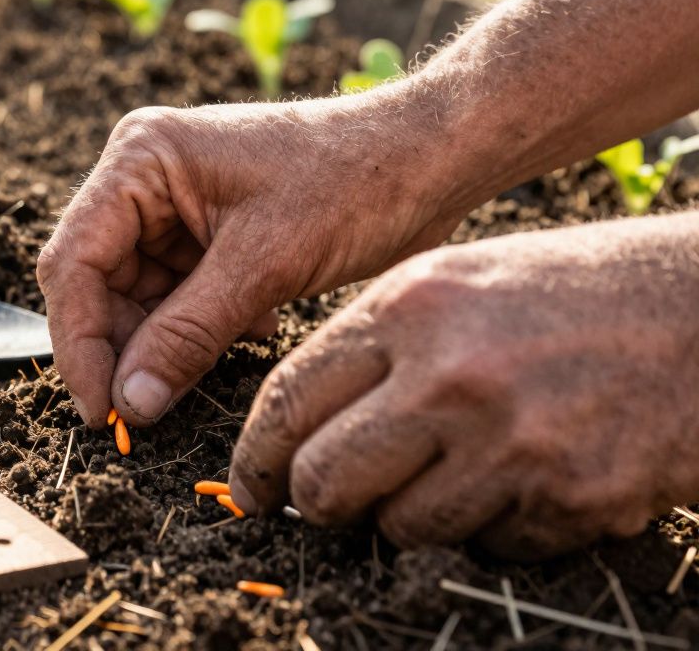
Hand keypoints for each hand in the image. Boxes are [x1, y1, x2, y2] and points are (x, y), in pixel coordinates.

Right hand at [37, 87, 478, 428]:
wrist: (433, 159)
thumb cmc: (355, 183)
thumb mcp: (265, 265)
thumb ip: (187, 335)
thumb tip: (129, 403)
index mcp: (142, 159)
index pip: (76, 261)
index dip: (80, 341)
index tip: (101, 410)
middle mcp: (145, 177)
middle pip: (98, 282)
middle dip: (120, 348)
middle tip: (140, 415)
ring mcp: (175, 205)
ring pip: (136, 297)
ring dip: (163, 343)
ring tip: (202, 372)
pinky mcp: (208, 233)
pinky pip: (177, 297)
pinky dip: (198, 330)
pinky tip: (251, 331)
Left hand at [228, 212, 698, 558]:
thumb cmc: (577, 293)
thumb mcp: (461, 282)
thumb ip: (378, 347)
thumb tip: (302, 426)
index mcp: (413, 307)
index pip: (289, 400)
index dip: (256, 457)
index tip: (251, 487)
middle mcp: (450, 375)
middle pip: (327, 480)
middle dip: (317, 502)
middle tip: (328, 501)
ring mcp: (511, 444)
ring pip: (401, 526)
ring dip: (411, 516)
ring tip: (456, 470)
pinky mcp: (567, 500)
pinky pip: (486, 546)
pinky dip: (492, 527)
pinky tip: (526, 476)